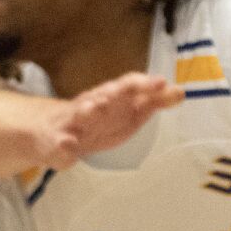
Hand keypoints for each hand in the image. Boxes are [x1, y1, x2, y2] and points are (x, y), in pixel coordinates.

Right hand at [47, 74, 183, 168]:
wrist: (50, 131)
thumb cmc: (96, 122)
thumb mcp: (126, 112)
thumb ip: (151, 102)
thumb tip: (180, 92)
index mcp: (110, 98)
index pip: (128, 86)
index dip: (145, 84)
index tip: (162, 83)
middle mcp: (91, 104)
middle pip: (107, 94)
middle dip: (122, 90)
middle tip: (137, 86)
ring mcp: (72, 122)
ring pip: (80, 112)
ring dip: (89, 109)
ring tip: (97, 107)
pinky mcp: (55, 141)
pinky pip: (59, 144)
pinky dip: (62, 145)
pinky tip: (66, 147)